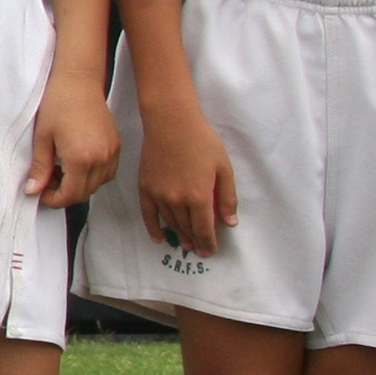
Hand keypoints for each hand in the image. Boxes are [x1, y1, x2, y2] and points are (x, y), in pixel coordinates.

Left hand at [28, 72, 121, 209]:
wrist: (79, 82)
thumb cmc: (58, 105)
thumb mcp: (43, 138)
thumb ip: (40, 168)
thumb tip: (32, 190)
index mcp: (81, 159)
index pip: (70, 195)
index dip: (53, 200)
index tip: (40, 193)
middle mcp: (101, 159)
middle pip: (84, 193)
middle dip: (64, 194)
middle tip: (46, 180)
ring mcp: (112, 153)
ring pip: (97, 185)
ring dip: (79, 185)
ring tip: (59, 170)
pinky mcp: (116, 146)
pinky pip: (107, 172)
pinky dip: (92, 176)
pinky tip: (75, 164)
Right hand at [136, 103, 238, 259]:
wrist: (171, 122)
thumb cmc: (202, 141)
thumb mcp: (224, 168)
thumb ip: (227, 198)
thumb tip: (230, 223)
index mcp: (198, 196)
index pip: (204, 229)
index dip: (209, 243)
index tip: (211, 251)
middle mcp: (176, 200)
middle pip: (187, 229)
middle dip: (196, 241)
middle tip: (201, 249)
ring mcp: (159, 195)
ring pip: (171, 223)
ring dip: (179, 235)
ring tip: (186, 243)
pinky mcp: (145, 188)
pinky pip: (149, 215)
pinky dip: (154, 228)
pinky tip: (159, 238)